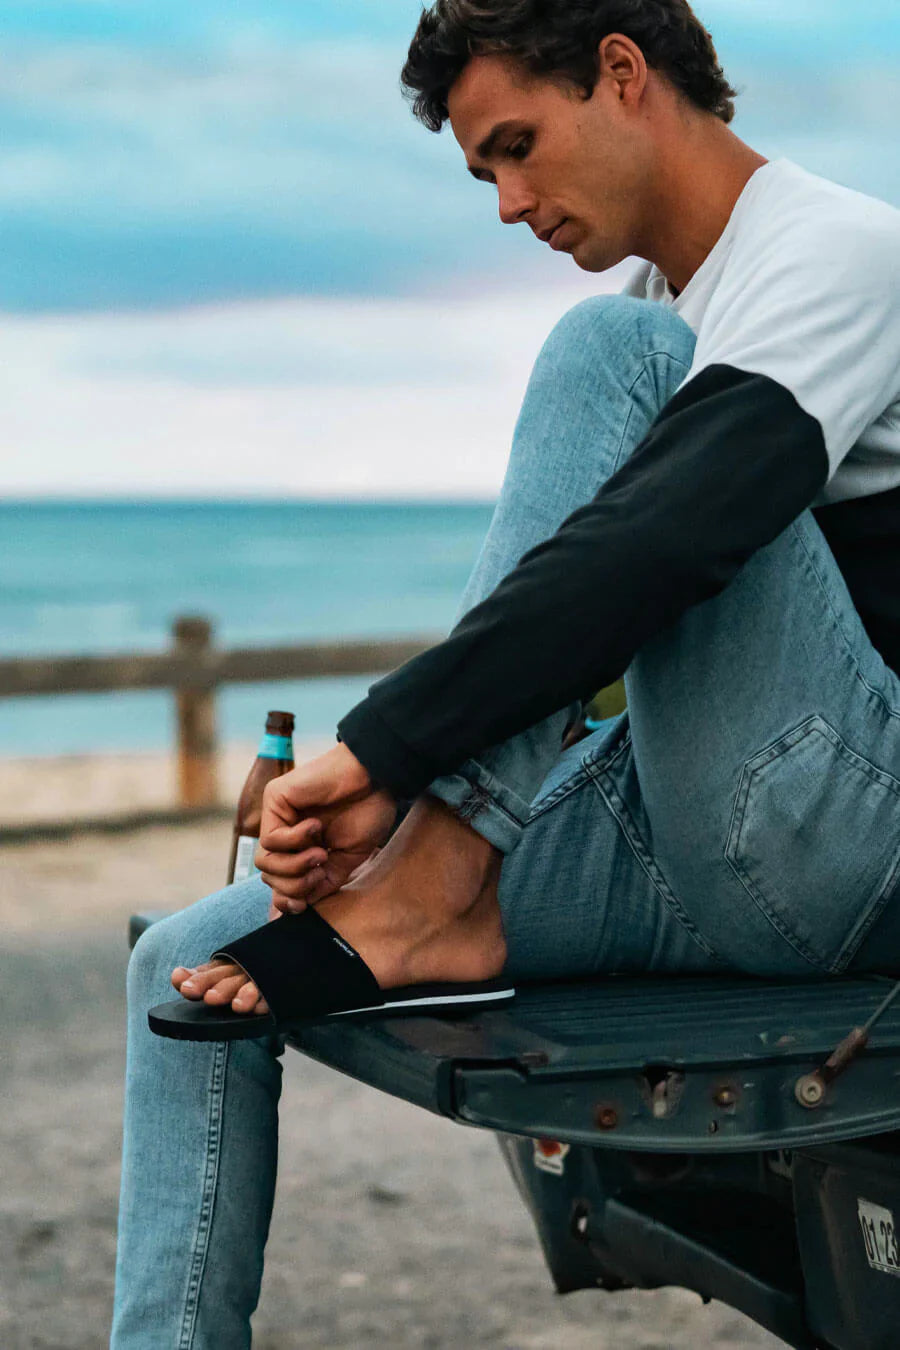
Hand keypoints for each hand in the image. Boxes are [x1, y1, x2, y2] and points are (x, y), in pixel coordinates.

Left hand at [255, 742, 396, 912]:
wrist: (378, 779)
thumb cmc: (368, 811)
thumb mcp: (345, 860)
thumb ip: (321, 884)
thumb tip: (294, 910)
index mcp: (303, 848)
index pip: (278, 883)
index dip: (285, 901)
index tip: (302, 907)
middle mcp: (286, 832)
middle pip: (269, 877)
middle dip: (295, 883)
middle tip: (322, 867)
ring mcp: (278, 816)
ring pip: (264, 862)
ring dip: (294, 865)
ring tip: (320, 853)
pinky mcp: (274, 799)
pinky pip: (270, 839)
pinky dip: (296, 839)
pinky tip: (315, 826)